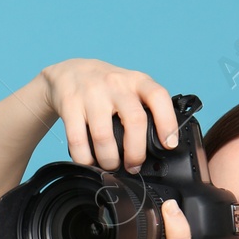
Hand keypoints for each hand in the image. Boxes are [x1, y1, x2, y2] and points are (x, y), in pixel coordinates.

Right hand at [37, 59, 181, 171]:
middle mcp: (116, 84)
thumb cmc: (106, 87)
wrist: (70, 72)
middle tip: (133, 166)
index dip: (167, 122)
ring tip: (110, 165)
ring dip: (109, 160)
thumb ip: (144, 108)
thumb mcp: (130, 87)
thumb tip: (159, 146)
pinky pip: (77, 140)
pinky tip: (88, 161)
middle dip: (136, 152)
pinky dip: (84, 158)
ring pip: (103, 135)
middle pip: (134, 120)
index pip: (158, 97)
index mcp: (136, 81)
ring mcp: (91, 94)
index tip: (168, 145)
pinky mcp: (70, 104)